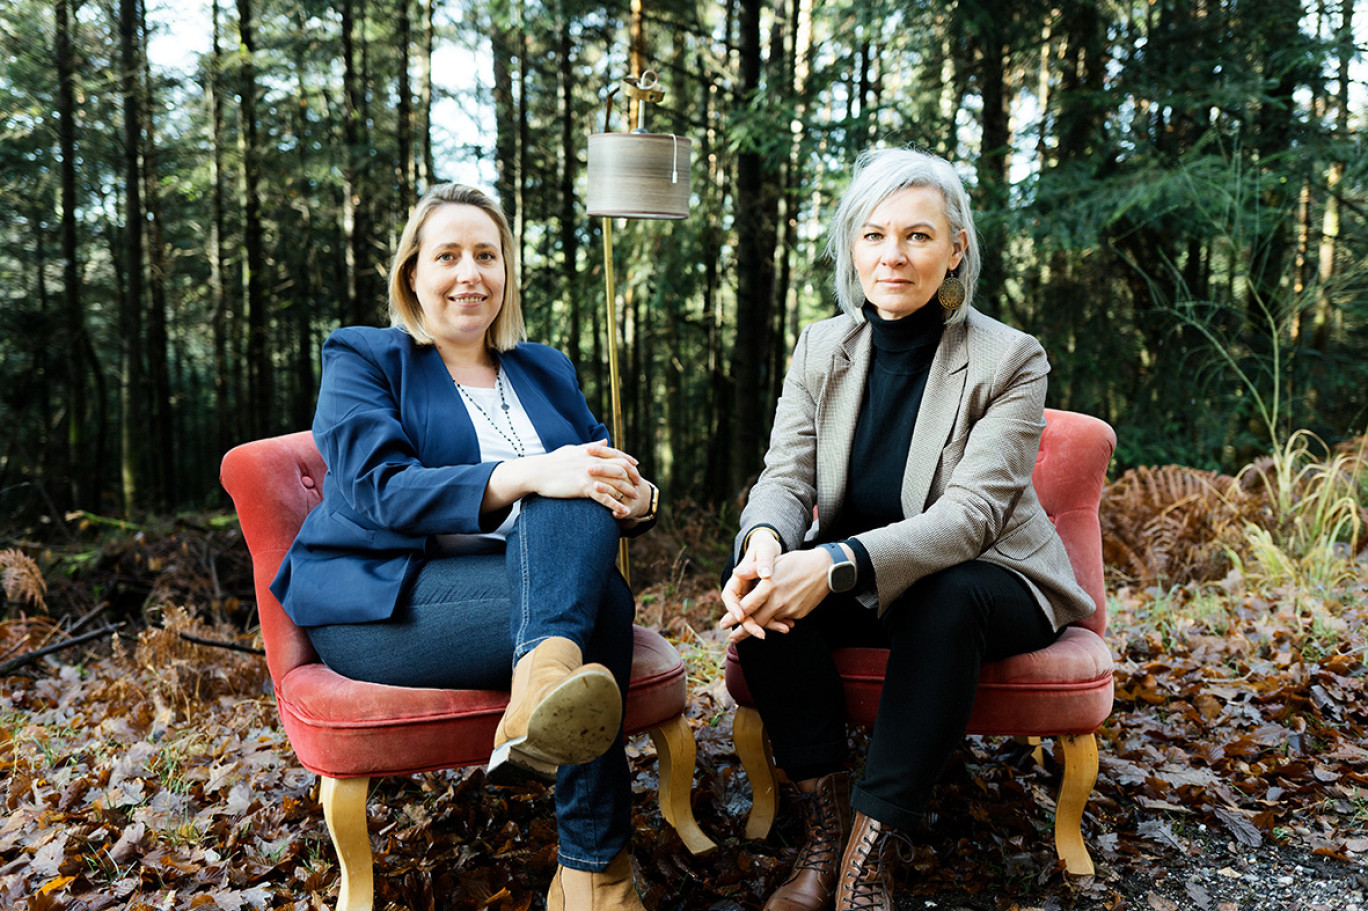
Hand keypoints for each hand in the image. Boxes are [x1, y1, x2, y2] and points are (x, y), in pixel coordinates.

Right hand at [485, 440, 642, 514]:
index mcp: (591, 452)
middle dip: (632, 477)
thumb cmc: (552, 461)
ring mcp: (589, 475)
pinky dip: (615, 505)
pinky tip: (622, 512)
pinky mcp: (583, 487)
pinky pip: (604, 497)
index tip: (636, 466)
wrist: (537, 472)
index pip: (616, 454)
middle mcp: (593, 462)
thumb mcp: (573, 449)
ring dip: (628, 492)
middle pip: (621, 468)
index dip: (628, 460)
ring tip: (635, 499)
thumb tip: (604, 441)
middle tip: (639, 485)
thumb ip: (591, 446)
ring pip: (616, 483)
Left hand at [721, 543, 844, 642]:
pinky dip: (777, 621)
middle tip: (731, 639)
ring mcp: (789, 609)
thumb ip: (753, 569)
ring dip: (759, 629)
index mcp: (769, 586)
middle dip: (742, 633)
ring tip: (749, 633)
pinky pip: (783, 620)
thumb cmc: (796, 562)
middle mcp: (778, 601)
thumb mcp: (774, 562)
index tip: (723, 624)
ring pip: (769, 623)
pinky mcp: (798, 613)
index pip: (746, 606)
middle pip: (756, 621)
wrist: (825, 569)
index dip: (733, 617)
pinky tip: (772, 623)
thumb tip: (736, 573)